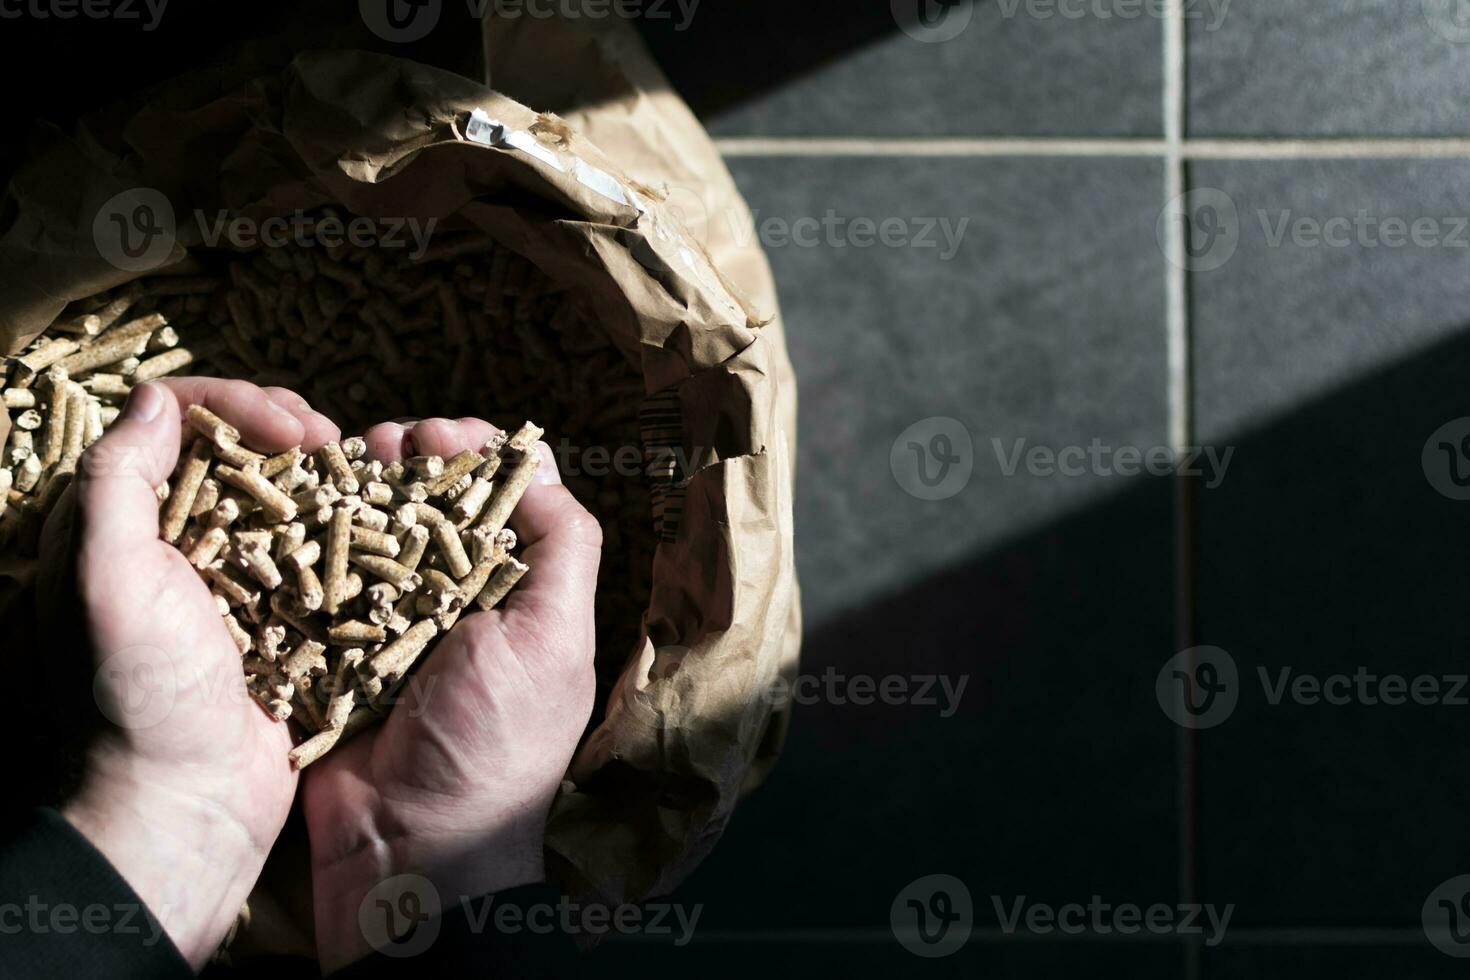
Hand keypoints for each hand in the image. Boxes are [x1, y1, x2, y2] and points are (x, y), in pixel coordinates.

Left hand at [45, 379, 338, 969]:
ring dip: (321, 470)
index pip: (175, 418)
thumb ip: (118, 483)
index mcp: (122, 521)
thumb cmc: (138, 694)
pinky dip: (343, 524)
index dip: (237, 403)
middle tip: (329, 440)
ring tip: (357, 471)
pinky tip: (372, 521)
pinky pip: (312, 547)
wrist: (186, 801)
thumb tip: (154, 397)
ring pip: (278, 488)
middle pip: (233, 443)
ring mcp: (229, 574)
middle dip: (286, 424)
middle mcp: (172, 537)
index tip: (293, 430)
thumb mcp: (109, 581)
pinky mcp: (278, 611)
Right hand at [302, 418, 600, 970]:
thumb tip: (542, 468)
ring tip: (345, 456)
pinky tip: (302, 507)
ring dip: (362, 491)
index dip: (475, 457)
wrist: (410, 849)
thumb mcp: (552, 639)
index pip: (501, 506)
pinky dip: (314, 544)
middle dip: (412, 464)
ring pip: (377, 539)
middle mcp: (458, 611)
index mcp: (518, 602)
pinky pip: (324, 587)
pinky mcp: (336, 657)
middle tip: (385, 437)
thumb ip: (560, 550)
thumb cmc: (494, 743)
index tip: (443, 431)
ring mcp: (393, 633)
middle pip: (434, 513)